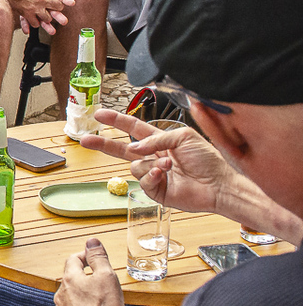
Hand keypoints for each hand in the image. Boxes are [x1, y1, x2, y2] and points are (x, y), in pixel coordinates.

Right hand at [2, 0, 73, 35]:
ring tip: (44, 14)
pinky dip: (35, 22)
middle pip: (59, 6)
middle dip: (57, 6)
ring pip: (48, 17)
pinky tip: (34, 19)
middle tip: (54, 6)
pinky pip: (35, 23)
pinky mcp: (27, 13)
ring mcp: (35, 7)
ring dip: (47, 16)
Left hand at [54, 238, 123, 305]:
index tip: (93, 258)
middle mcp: (61, 294)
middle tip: (99, 281)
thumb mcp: (107, 277)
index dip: (84, 256)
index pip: (73, 259)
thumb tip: (92, 241)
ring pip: (69, 297)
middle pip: (71, 279)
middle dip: (84, 278)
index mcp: (70, 279)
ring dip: (81, 296)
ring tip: (97, 302)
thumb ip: (98, 257)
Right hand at [80, 108, 238, 215]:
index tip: (99, 114)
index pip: (132, 129)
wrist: (219, 185)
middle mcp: (153, 157)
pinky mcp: (155, 191)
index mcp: (159, 142)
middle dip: (104, 144)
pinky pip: (143, 181)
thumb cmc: (208, 160)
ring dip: (150, 163)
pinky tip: (165, 173)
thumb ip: (157, 139)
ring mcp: (153, 174)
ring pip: (135, 166)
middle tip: (86, 140)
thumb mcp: (184, 137)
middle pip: (121, 149)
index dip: (116, 121)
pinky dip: (153, 175)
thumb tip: (135, 149)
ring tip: (169, 165)